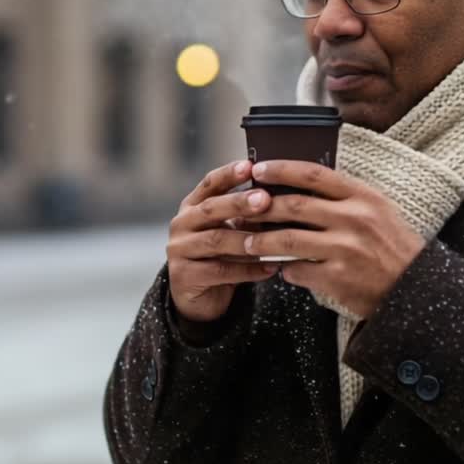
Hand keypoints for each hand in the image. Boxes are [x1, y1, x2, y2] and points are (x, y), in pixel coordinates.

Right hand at [166, 161, 278, 323]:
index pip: (209, 183)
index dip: (228, 174)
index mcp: (193, 206)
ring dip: (247, 239)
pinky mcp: (184, 276)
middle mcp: (181, 224)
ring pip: (216, 240)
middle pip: (211, 209)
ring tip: (273, 239)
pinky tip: (272, 268)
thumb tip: (284, 194)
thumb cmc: (222, 255)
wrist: (200, 297)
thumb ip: (246, 213)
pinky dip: (249, 270)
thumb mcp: (231, 229)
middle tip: (264, 199)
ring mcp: (179, 250)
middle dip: (239, 203)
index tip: (250, 165)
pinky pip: (221, 271)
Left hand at [241, 160, 426, 318]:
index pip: (313, 173)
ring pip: (288, 239)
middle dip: (261, 207)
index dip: (281, 169)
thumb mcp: (379, 210)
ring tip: (247, 243)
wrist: (416, 289)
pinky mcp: (337, 278)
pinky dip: (284, 269)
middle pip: (294, 205)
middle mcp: (353, 219)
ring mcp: (345, 249)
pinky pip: (298, 270)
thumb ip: (345, 197)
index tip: (258, 170)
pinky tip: (280, 269)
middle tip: (241, 210)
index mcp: (362, 197)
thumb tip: (301, 187)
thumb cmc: (395, 246)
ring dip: (262, 241)